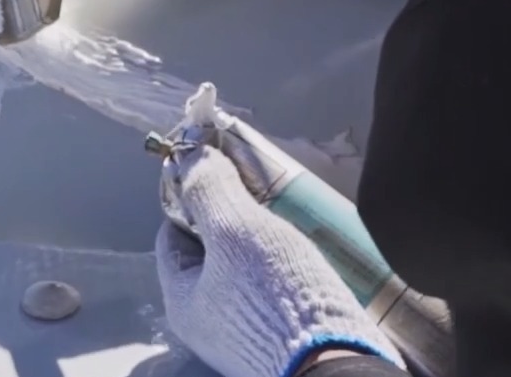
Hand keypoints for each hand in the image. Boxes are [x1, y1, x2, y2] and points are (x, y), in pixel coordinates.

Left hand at [155, 125, 405, 376]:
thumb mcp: (236, 231)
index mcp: (181, 299)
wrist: (338, 365)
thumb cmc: (275, 298)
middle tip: (263, 188)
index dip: (192, 196)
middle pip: (212, 249)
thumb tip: (191, 154)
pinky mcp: (285, 336)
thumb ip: (210, 190)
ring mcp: (247, 330)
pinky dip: (290, 264)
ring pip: (248, 267)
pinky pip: (278, 287)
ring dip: (268, 237)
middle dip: (236, 214)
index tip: (219, 171)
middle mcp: (208, 319)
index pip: (172, 233)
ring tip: (292, 212)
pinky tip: (312, 247)